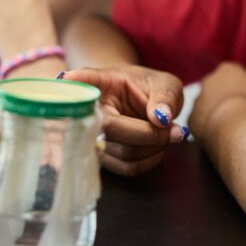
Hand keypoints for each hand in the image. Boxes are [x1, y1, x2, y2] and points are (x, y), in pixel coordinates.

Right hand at [62, 65, 186, 175]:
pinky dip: (149, 161)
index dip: (75, 81)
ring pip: (122, 153)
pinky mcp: (102, 158)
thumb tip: (161, 118)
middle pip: (111, 129)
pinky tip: (157, 147)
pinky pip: (126, 168)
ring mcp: (92, 137)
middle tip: (178, 130)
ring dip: (153, 148)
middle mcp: (90, 111)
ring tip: (169, 134)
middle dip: (150, 134)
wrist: (143, 104)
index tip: (67, 77)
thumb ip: (164, 97)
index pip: (84, 81)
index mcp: (100, 83)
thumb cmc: (149, 89)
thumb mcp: (164, 84)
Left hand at [190, 61, 245, 139]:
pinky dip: (212, 129)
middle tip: (245, 115)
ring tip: (235, 128)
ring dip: (220, 114)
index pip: (238, 75)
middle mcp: (208, 81)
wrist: (234, 128)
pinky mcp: (191, 120)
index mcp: (227, 69)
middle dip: (230, 99)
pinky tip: (224, 136)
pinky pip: (203, 124)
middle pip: (221, 90)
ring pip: (210, 107)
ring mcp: (197, 101)